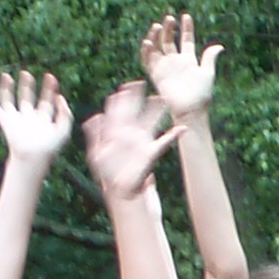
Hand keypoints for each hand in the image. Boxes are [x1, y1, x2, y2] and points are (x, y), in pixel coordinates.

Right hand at [0, 70, 74, 167]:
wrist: (33, 156)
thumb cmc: (49, 148)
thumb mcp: (64, 130)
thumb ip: (66, 114)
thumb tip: (60, 97)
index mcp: (43, 120)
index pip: (46, 101)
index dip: (49, 89)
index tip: (50, 77)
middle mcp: (28, 118)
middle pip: (26, 98)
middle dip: (27, 86)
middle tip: (26, 74)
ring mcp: (15, 119)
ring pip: (9, 100)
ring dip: (8, 88)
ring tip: (6, 75)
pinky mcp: (4, 121)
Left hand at [83, 81, 179, 200]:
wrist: (123, 196)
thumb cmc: (108, 178)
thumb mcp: (97, 156)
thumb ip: (95, 136)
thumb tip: (95, 117)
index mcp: (114, 134)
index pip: (116, 112)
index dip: (120, 98)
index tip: (125, 87)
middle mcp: (128, 135)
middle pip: (134, 112)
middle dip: (137, 97)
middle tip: (141, 82)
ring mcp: (141, 143)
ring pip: (150, 121)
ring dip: (157, 110)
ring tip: (163, 98)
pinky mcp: (152, 154)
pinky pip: (165, 142)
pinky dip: (174, 135)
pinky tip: (183, 128)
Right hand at [140, 12, 220, 120]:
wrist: (190, 110)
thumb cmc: (201, 94)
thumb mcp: (207, 73)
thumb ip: (209, 58)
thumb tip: (220, 46)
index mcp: (189, 60)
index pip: (186, 40)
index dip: (186, 28)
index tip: (186, 16)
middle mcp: (175, 62)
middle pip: (169, 40)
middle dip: (169, 29)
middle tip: (169, 19)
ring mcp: (165, 67)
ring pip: (157, 47)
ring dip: (155, 36)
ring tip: (158, 26)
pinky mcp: (156, 75)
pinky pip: (148, 61)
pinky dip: (146, 51)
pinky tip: (148, 42)